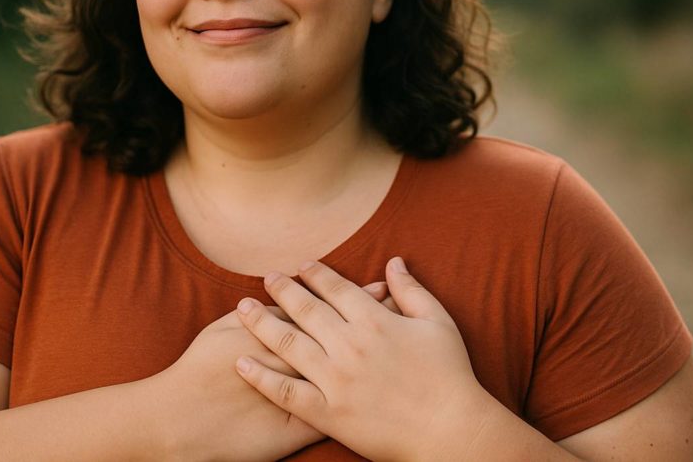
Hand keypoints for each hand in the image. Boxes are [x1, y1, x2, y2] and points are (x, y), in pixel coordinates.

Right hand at [155, 281, 394, 461]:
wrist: (180, 422)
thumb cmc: (197, 373)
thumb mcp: (224, 331)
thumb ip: (258, 312)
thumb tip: (281, 296)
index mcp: (283, 335)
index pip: (329, 310)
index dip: (357, 297)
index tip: (381, 286)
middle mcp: (300, 363)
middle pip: (348, 338)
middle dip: (376, 321)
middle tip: (402, 309)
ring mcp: (304, 397)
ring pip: (352, 373)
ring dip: (376, 355)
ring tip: (398, 341)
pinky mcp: (302, 428)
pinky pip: (340, 412)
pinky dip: (360, 400)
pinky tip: (379, 393)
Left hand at [233, 258, 492, 461]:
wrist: (451, 431)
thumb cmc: (450, 375)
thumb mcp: (438, 322)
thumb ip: (411, 290)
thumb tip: (393, 261)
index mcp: (376, 321)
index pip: (336, 289)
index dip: (315, 274)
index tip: (299, 265)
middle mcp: (350, 345)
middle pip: (306, 309)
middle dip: (282, 290)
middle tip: (265, 277)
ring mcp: (336, 380)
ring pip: (289, 343)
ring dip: (261, 323)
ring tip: (242, 308)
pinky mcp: (328, 413)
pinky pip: (286, 392)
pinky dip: (262, 377)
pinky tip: (241, 364)